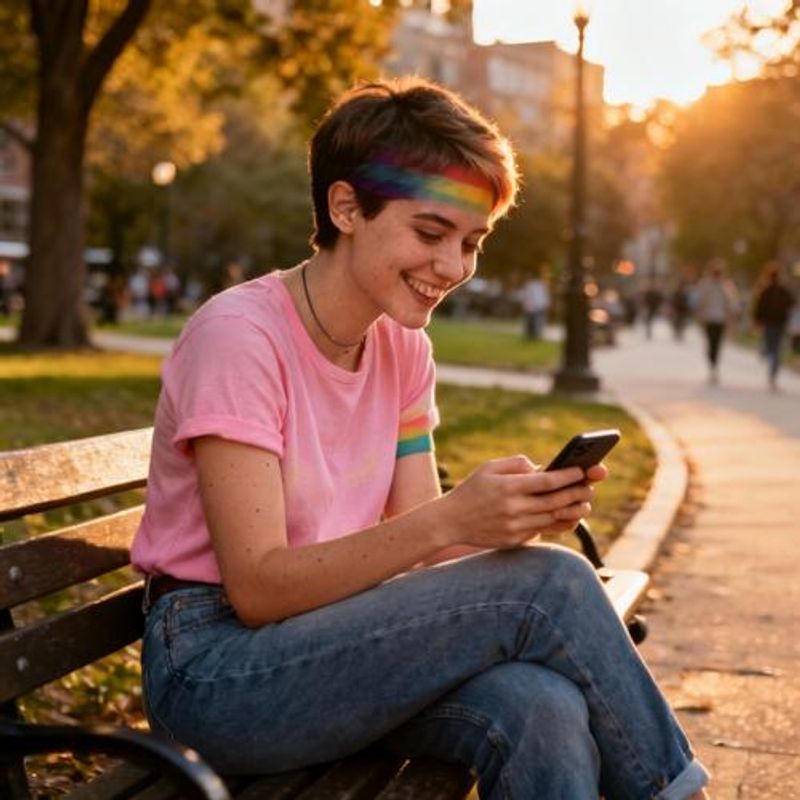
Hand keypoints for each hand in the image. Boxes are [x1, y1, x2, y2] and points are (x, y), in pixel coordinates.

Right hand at [438, 455, 602, 549]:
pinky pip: (543, 531)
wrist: (450, 521)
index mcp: (508, 487)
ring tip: (585, 502)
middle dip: (577, 492)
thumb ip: (516, 463)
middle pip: (555, 501)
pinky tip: (570, 516)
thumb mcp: (488, 468)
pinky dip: (559, 523)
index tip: (582, 470)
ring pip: (553, 518)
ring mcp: (515, 527)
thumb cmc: (471, 490)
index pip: (546, 481)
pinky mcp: (515, 540)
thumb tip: (541, 468)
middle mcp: (514, 508)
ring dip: (573, 510)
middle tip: (591, 486)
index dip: (567, 476)